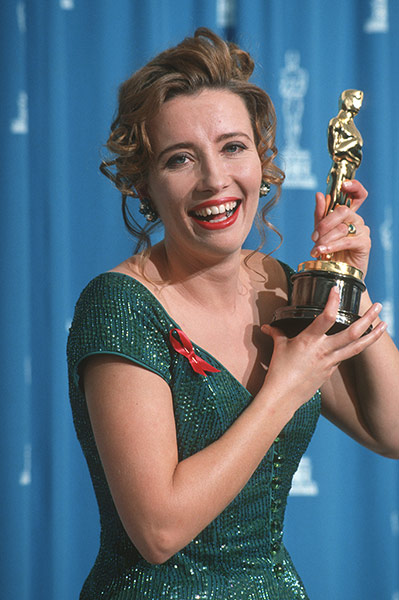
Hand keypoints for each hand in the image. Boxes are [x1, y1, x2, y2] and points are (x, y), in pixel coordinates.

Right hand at [261, 287, 385, 411]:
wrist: (284, 396)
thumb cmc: (280, 371)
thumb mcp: (279, 347)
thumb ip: (277, 333)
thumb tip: (268, 327)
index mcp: (310, 340)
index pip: (326, 317)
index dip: (333, 302)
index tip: (337, 289)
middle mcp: (324, 350)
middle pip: (352, 333)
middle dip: (367, 318)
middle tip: (377, 306)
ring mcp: (330, 362)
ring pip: (357, 347)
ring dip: (373, 335)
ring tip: (385, 324)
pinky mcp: (331, 371)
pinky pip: (346, 357)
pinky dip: (356, 348)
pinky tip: (362, 342)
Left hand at [310, 180, 370, 275]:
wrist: (337, 273)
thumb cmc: (330, 251)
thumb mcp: (321, 232)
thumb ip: (320, 215)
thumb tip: (319, 195)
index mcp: (347, 214)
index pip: (357, 194)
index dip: (354, 186)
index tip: (343, 185)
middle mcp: (356, 219)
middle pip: (343, 211)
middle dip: (325, 223)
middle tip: (314, 236)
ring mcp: (362, 230)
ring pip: (342, 227)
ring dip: (325, 239)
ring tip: (316, 249)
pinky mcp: (364, 243)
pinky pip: (347, 241)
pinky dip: (333, 246)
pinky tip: (323, 250)